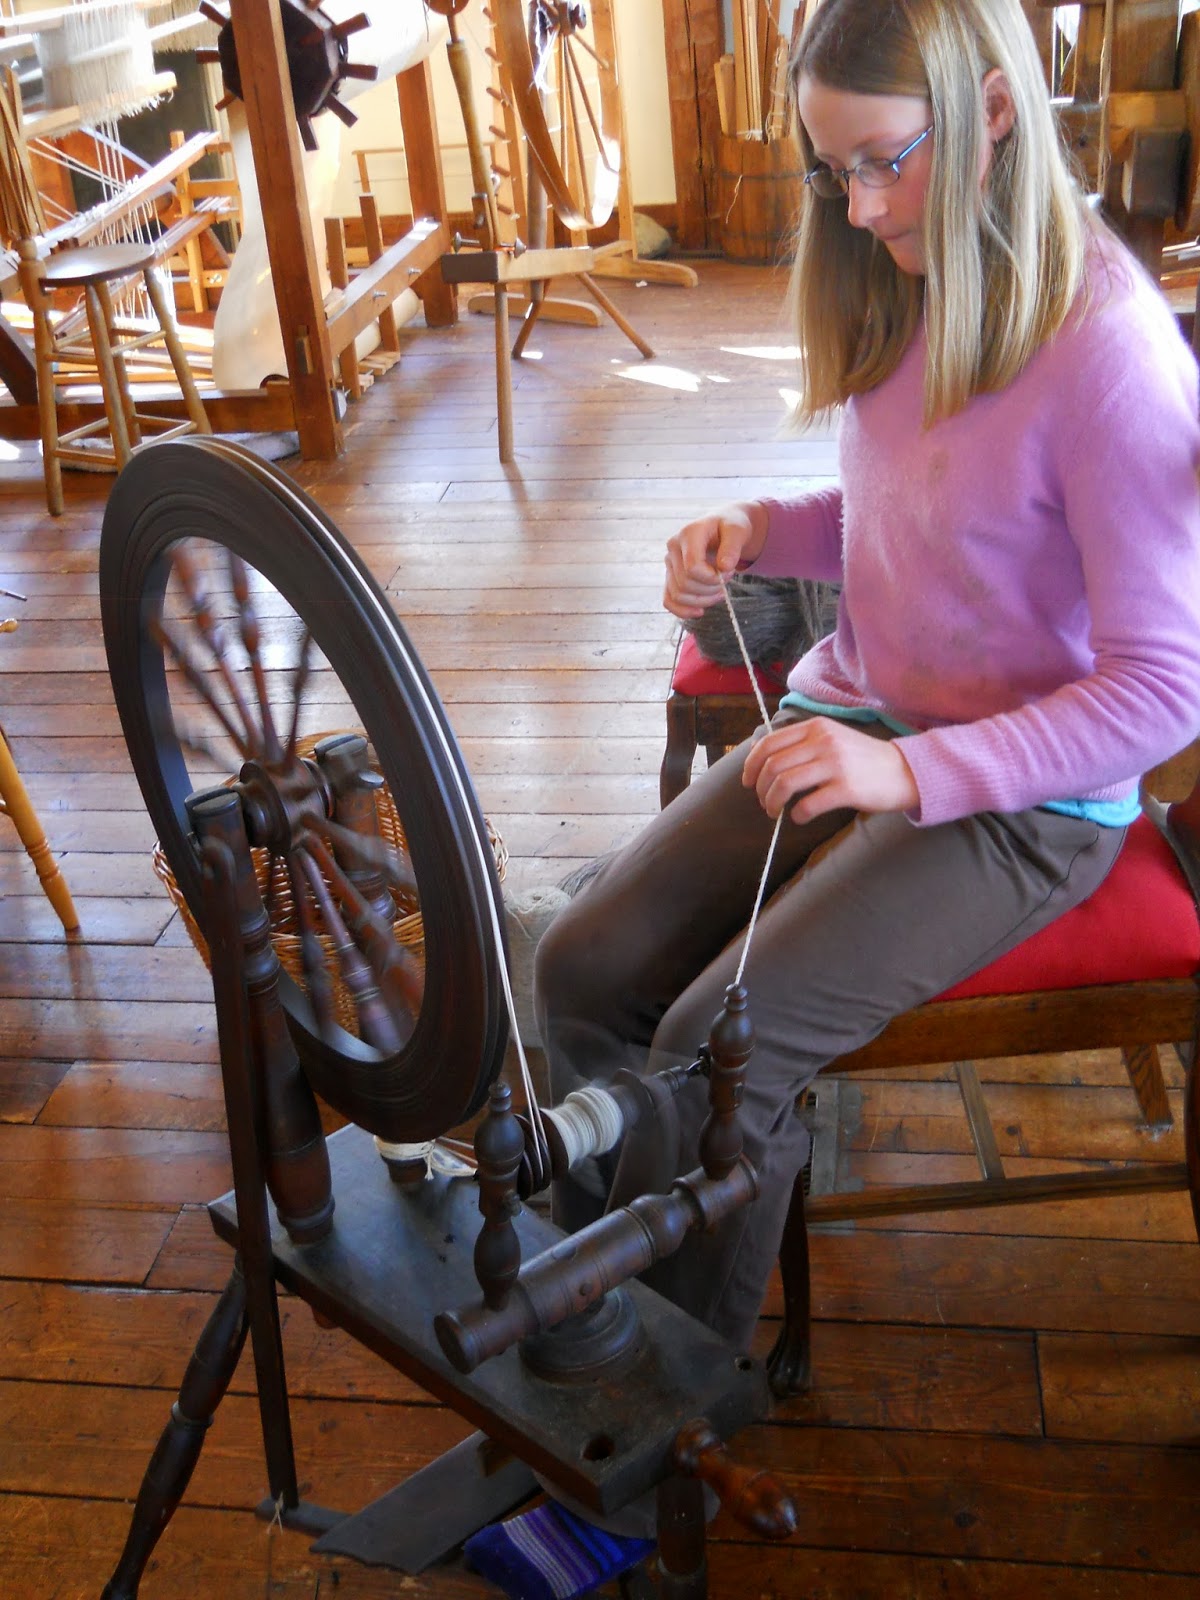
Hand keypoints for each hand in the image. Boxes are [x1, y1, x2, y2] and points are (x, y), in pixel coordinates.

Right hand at [664, 502, 767, 618]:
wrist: (722, 528)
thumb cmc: (730, 527)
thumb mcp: (737, 530)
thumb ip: (732, 547)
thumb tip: (724, 567)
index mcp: (688, 534)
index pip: (692, 567)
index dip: (711, 578)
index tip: (728, 571)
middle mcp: (673, 548)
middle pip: (685, 583)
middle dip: (710, 589)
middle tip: (726, 578)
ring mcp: (669, 563)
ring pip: (678, 595)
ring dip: (702, 600)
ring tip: (719, 590)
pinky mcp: (670, 576)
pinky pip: (669, 600)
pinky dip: (683, 610)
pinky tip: (700, 611)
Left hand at [741, 717, 918, 821]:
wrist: (904, 771)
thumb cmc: (864, 759)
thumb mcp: (833, 737)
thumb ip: (804, 743)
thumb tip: (765, 757)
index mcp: (816, 728)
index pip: (769, 743)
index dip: (751, 765)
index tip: (748, 781)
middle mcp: (823, 742)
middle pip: (773, 766)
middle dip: (760, 788)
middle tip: (764, 802)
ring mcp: (835, 764)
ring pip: (785, 784)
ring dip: (772, 802)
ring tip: (775, 812)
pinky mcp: (846, 788)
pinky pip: (808, 804)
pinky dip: (797, 815)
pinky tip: (800, 817)